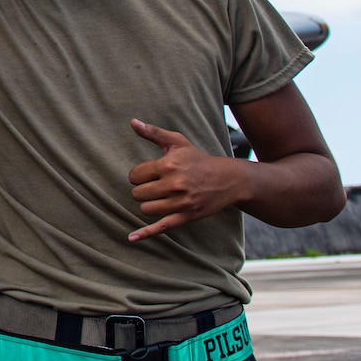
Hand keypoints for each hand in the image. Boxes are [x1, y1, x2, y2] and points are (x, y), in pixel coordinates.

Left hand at [126, 120, 250, 241]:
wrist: (229, 179)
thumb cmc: (198, 159)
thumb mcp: (177, 142)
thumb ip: (153, 132)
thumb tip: (132, 122)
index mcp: (168, 165)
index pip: (134, 176)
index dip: (138, 175)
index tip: (149, 174)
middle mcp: (174, 185)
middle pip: (138, 194)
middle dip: (142, 190)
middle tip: (155, 186)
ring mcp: (181, 203)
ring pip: (146, 209)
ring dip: (148, 204)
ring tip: (159, 197)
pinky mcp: (187, 217)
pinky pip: (161, 227)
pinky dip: (145, 233)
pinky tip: (132, 238)